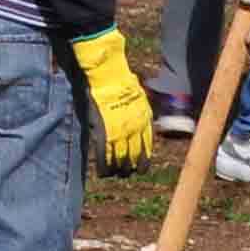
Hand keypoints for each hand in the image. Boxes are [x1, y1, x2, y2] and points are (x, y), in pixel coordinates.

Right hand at [70, 29, 153, 169]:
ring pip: (121, 162)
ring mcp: (119, 134)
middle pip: (135, 159)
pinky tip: (102, 174)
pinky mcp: (103, 133)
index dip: (143, 161)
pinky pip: (104, 157)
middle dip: (130, 169)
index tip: (139, 167)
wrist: (110, 76)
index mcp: (144, 123)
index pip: (147, 149)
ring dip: (118, 171)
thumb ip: (140, 112)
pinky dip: (103, 168)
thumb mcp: (140, 99)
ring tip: (114, 174)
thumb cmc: (123, 82)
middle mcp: (135, 131)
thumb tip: (140, 117)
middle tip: (125, 173)